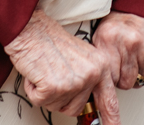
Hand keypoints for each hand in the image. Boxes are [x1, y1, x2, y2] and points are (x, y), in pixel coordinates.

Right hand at [3, 9, 120, 123]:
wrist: (32, 28)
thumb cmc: (52, 41)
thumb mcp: (82, 58)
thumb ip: (91, 80)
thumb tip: (93, 104)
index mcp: (101, 67)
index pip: (110, 101)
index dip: (111, 120)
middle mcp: (90, 75)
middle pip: (76, 109)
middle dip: (61, 98)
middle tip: (55, 75)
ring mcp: (73, 82)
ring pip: (58, 107)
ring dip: (48, 94)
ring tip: (48, 72)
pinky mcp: (53, 87)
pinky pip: (40, 101)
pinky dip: (34, 90)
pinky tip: (38, 73)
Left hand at [91, 11, 143, 89]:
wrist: (143, 12)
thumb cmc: (120, 27)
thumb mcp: (100, 35)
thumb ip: (96, 57)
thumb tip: (91, 79)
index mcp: (110, 38)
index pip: (109, 77)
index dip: (109, 77)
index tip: (110, 72)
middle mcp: (129, 43)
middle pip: (124, 83)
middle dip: (122, 78)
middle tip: (122, 66)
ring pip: (138, 82)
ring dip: (135, 75)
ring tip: (132, 61)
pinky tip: (142, 62)